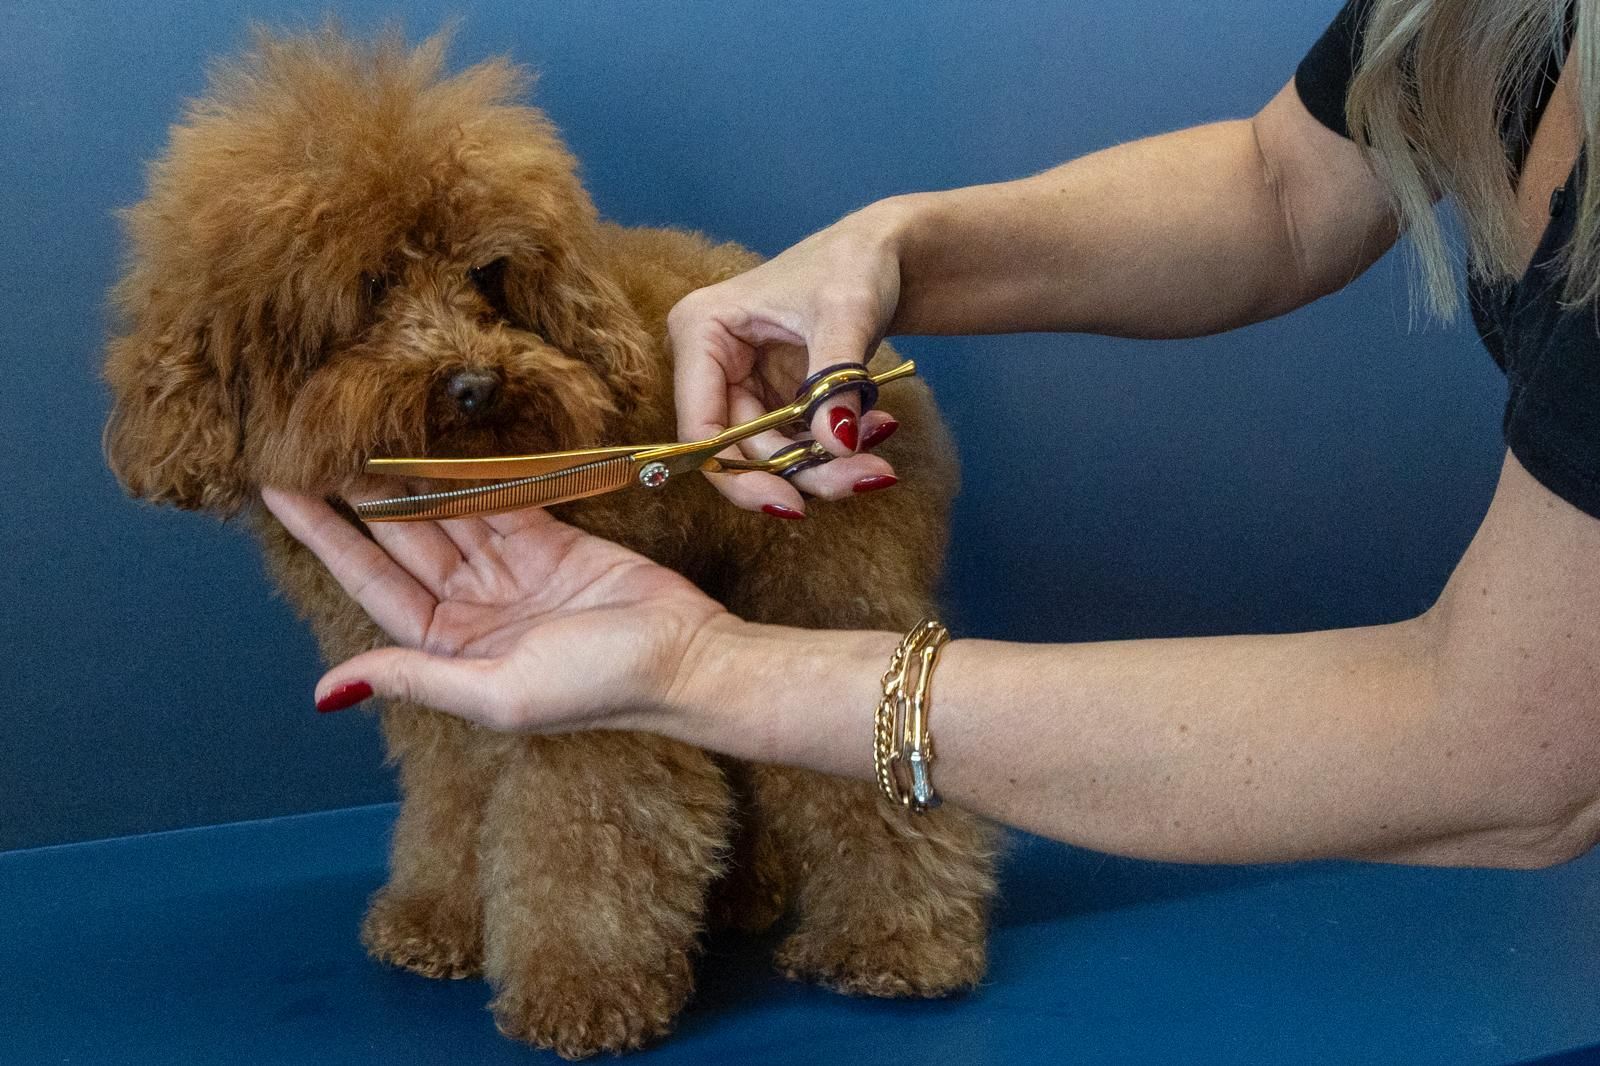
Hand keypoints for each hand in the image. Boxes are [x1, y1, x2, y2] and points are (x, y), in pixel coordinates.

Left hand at [261, 486, 730, 731]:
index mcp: (452, 650)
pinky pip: (498, 500)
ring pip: (446, 514)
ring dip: (405, 478)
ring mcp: (512, 571)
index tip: (281, 495)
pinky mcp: (552, 540)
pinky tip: (429, 444)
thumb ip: (415, 679)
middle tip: (310, 443)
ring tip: (359, 432)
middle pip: (401, 542)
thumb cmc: (598, 687)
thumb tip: (329, 690)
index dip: (327, 538)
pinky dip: (466, 474)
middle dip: (357, 498)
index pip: (373, 583)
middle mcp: (474, 608)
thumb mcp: (498, 693)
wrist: (688, 657)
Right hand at [667, 205, 906, 514]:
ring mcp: (742, 386)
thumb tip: (836, 445)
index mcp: (701, 331)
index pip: (701, 427)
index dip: (738, 475)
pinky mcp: (773, 400)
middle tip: (870, 476)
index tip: (792, 503)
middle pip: (740, 451)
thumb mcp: (845, 314)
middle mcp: (710, 365)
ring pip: (772, 456)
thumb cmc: (853, 263)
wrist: (884, 253)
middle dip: (804, 472)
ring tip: (882, 459)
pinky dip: (837, 448)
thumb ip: (836, 381)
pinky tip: (878, 428)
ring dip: (827, 467)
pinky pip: (796, 444)